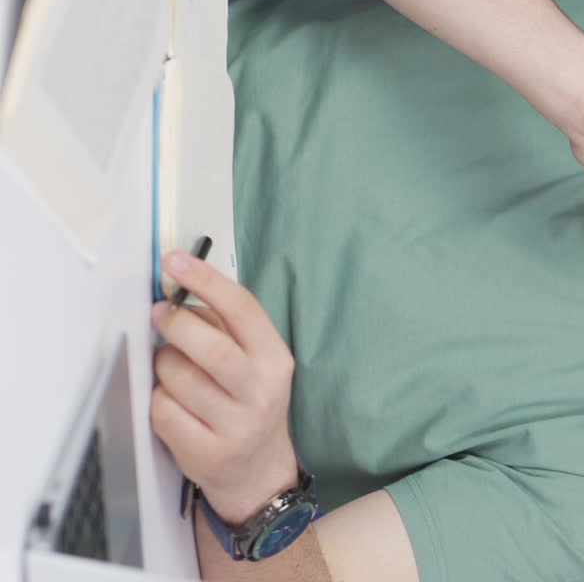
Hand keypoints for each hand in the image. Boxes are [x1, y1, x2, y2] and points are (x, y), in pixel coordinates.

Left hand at [150, 251, 298, 525]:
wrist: (260, 473)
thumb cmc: (249, 403)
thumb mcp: (256, 364)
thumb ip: (226, 329)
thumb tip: (178, 291)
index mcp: (276, 360)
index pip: (243, 310)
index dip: (206, 281)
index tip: (174, 261)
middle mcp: (261, 392)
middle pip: (210, 346)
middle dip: (175, 323)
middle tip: (159, 313)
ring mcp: (235, 425)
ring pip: (177, 377)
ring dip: (163, 366)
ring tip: (173, 370)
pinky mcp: (206, 452)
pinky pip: (162, 410)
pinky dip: (157, 400)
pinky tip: (173, 403)